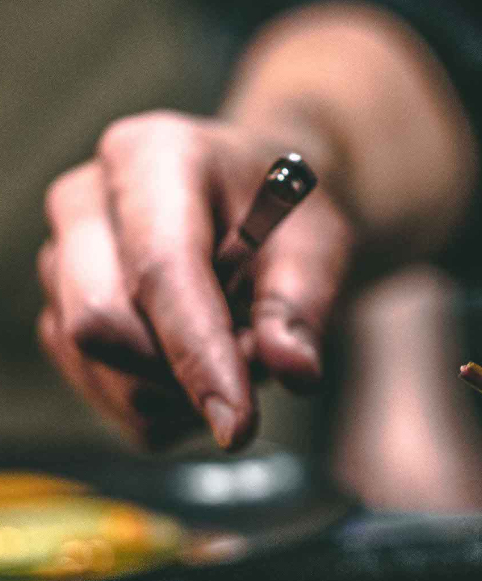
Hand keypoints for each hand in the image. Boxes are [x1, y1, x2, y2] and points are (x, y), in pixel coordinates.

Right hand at [39, 111, 352, 448]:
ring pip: (97, 369)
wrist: (263, 202)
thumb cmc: (289, 214)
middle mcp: (85, 201)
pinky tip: (206, 367)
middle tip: (262, 356)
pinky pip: (104, 395)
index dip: (198, 354)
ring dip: (181, 391)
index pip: (160, 270)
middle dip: (185, 371)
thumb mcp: (321, 243)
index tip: (239, 425)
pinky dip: (167, 405)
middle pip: (100, 323)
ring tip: (240, 347)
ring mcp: (60, 259)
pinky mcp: (60, 313)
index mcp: (152, 156)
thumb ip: (305, 305)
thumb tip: (293, 371)